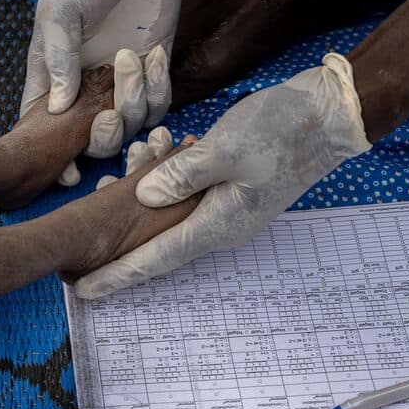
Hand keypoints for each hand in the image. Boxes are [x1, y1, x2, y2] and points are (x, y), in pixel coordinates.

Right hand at [20, 0, 190, 185]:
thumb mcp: (60, 11)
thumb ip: (57, 59)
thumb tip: (56, 110)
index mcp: (53, 76)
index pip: (47, 128)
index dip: (54, 156)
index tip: (67, 172)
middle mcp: (87, 87)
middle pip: (92, 139)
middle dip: (103, 139)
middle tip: (109, 114)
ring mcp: (122, 82)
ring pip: (130, 124)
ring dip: (133, 102)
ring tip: (131, 58)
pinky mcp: (154, 71)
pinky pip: (159, 103)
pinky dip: (158, 88)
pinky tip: (153, 53)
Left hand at [73, 53, 371, 298]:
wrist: (328, 115)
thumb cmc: (283, 130)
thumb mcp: (229, 147)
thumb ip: (183, 174)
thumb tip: (143, 196)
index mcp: (219, 223)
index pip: (158, 258)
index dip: (118, 275)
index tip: (84, 292)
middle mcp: (220, 224)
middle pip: (158, 245)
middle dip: (118, 244)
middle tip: (81, 242)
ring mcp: (226, 208)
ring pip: (168, 217)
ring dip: (138, 201)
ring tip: (114, 176)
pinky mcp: (228, 188)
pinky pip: (184, 196)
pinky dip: (161, 180)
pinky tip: (151, 153)